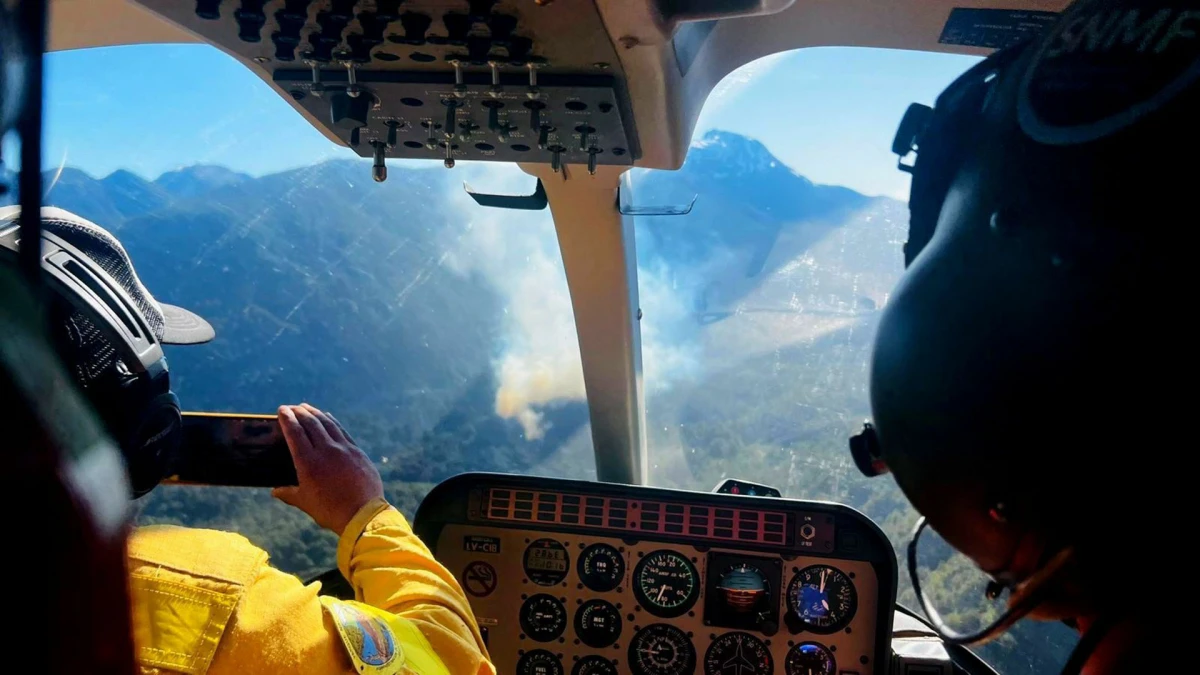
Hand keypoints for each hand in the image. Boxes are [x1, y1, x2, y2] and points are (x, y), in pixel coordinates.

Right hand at [271, 403, 383, 535]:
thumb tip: (275, 491)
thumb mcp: (305, 503)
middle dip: (299, 412)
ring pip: (327, 424)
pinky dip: (332, 421)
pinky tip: (328, 417)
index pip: (295, 434)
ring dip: (315, 413)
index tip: (282, 410)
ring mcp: (343, 449)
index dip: (287, 419)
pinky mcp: (357, 451)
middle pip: (310, 424)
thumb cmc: (330, 511)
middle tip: (292, 407)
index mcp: (308, 463)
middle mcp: (325, 451)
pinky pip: (342, 431)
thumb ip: (289, 494)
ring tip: (306, 407)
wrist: (363, 514)